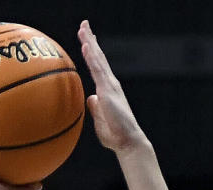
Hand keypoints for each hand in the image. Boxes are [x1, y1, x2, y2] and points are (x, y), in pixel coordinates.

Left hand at [78, 19, 148, 153]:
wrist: (128, 142)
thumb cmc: (116, 136)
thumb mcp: (100, 120)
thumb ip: (95, 108)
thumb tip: (90, 98)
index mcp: (108, 90)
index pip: (98, 67)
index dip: (93, 52)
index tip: (87, 41)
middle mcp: (111, 84)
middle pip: (99, 58)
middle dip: (91, 41)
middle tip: (85, 25)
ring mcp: (110, 86)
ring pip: (98, 59)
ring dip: (90, 43)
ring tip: (84, 28)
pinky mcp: (108, 90)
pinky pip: (97, 70)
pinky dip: (91, 56)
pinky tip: (86, 46)